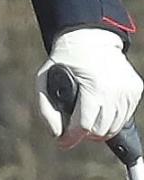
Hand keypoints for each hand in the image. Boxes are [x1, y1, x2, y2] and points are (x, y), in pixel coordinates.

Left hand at [36, 28, 142, 148]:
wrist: (91, 38)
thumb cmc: (66, 59)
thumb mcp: (45, 80)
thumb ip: (46, 110)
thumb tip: (57, 135)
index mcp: (94, 86)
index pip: (84, 126)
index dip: (71, 138)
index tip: (63, 141)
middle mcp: (115, 89)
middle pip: (100, 130)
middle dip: (84, 134)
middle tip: (75, 128)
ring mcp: (128, 90)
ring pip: (115, 127)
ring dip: (99, 129)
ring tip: (87, 121)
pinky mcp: (136, 89)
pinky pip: (125, 116)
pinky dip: (112, 118)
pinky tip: (100, 109)